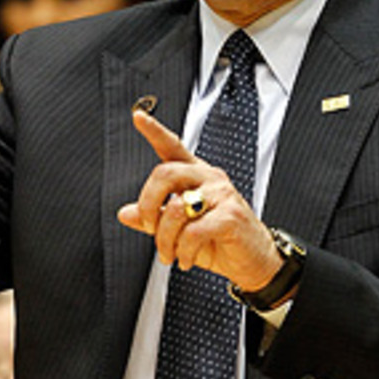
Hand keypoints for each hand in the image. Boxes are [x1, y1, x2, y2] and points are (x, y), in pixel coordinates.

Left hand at [117, 109, 281, 291]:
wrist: (253, 261)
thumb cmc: (219, 241)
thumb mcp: (179, 231)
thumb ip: (154, 218)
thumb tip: (125, 213)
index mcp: (196, 176)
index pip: (173, 147)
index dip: (155, 131)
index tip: (138, 117)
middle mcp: (209, 178)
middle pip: (165, 173)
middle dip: (148, 205)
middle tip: (149, 228)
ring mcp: (222, 195)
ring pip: (175, 208)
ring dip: (165, 240)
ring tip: (169, 255)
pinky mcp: (231, 216)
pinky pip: (193, 232)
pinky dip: (183, 251)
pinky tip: (185, 259)